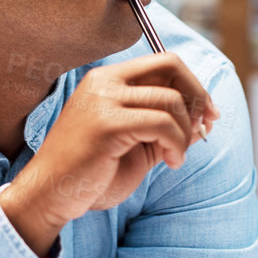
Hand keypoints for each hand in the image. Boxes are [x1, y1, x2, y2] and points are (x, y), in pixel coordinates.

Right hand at [0, 52, 217, 257]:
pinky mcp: (107, 124)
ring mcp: (103, 100)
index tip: (207, 114)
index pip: (163, 62)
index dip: (193, 84)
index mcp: (106, 80)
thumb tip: (205, 118)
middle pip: (171, 66)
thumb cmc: (89, 174)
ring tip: (176, 157)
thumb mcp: (136, 144)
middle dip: (198, 96)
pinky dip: (177, 145)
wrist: (50, 195)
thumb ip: (166, 128)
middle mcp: (103, 81)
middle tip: (206, 127)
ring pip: (170, 100)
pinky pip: (162, 124)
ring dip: (185, 133)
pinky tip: (171, 163)